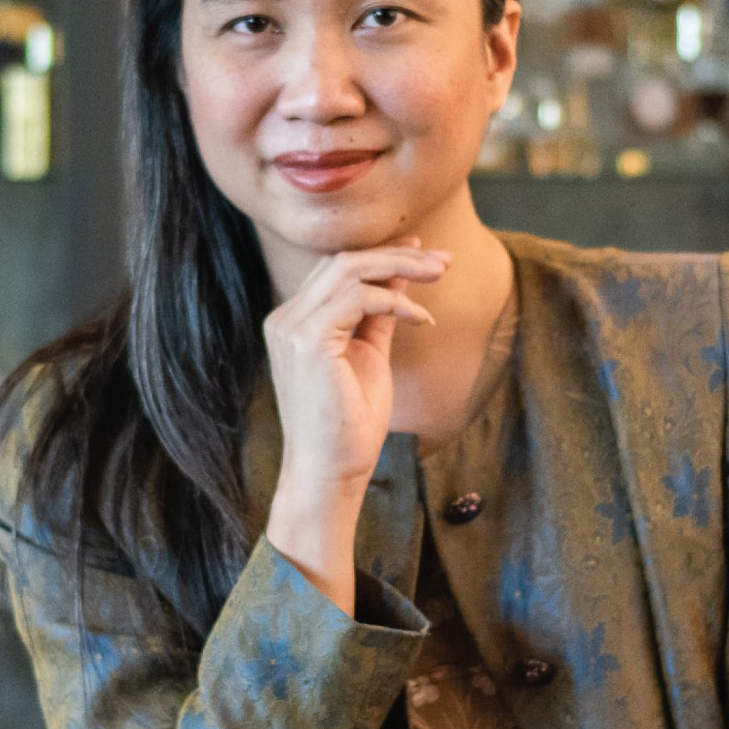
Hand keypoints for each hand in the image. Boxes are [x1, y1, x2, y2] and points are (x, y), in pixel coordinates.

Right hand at [264, 242, 446, 610]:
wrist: (329, 474)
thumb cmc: (348, 427)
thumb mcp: (369, 356)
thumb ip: (379, 315)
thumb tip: (402, 276)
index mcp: (294, 323)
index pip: (336, 271)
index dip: (382, 256)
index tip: (425, 254)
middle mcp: (285, 319)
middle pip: (342, 261)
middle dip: (397, 254)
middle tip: (443, 260)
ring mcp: (291, 328)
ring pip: (348, 270)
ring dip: (401, 267)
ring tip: (440, 275)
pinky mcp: (307, 340)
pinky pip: (357, 298)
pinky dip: (395, 300)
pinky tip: (422, 318)